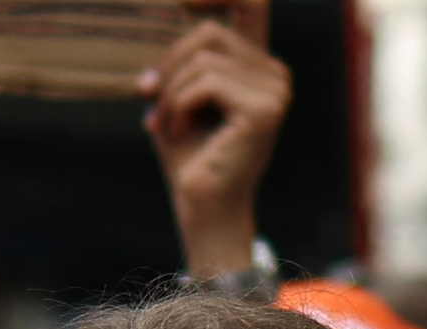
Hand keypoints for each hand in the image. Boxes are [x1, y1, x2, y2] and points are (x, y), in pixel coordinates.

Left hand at [144, 0, 291, 278]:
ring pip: (203, 59)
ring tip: (163, 124)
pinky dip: (178, 106)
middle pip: (209, 31)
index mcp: (256, 65)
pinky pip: (205, 83)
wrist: (202, 210)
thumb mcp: (177, 98)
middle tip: (150, 99)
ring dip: (170, 93)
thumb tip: (164, 17)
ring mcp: (275, 89)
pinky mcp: (264, 108)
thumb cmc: (189, 157)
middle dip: (170, 65)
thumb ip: (177, 61)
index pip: (251, 1)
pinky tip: (176, 131)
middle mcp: (274, 72)